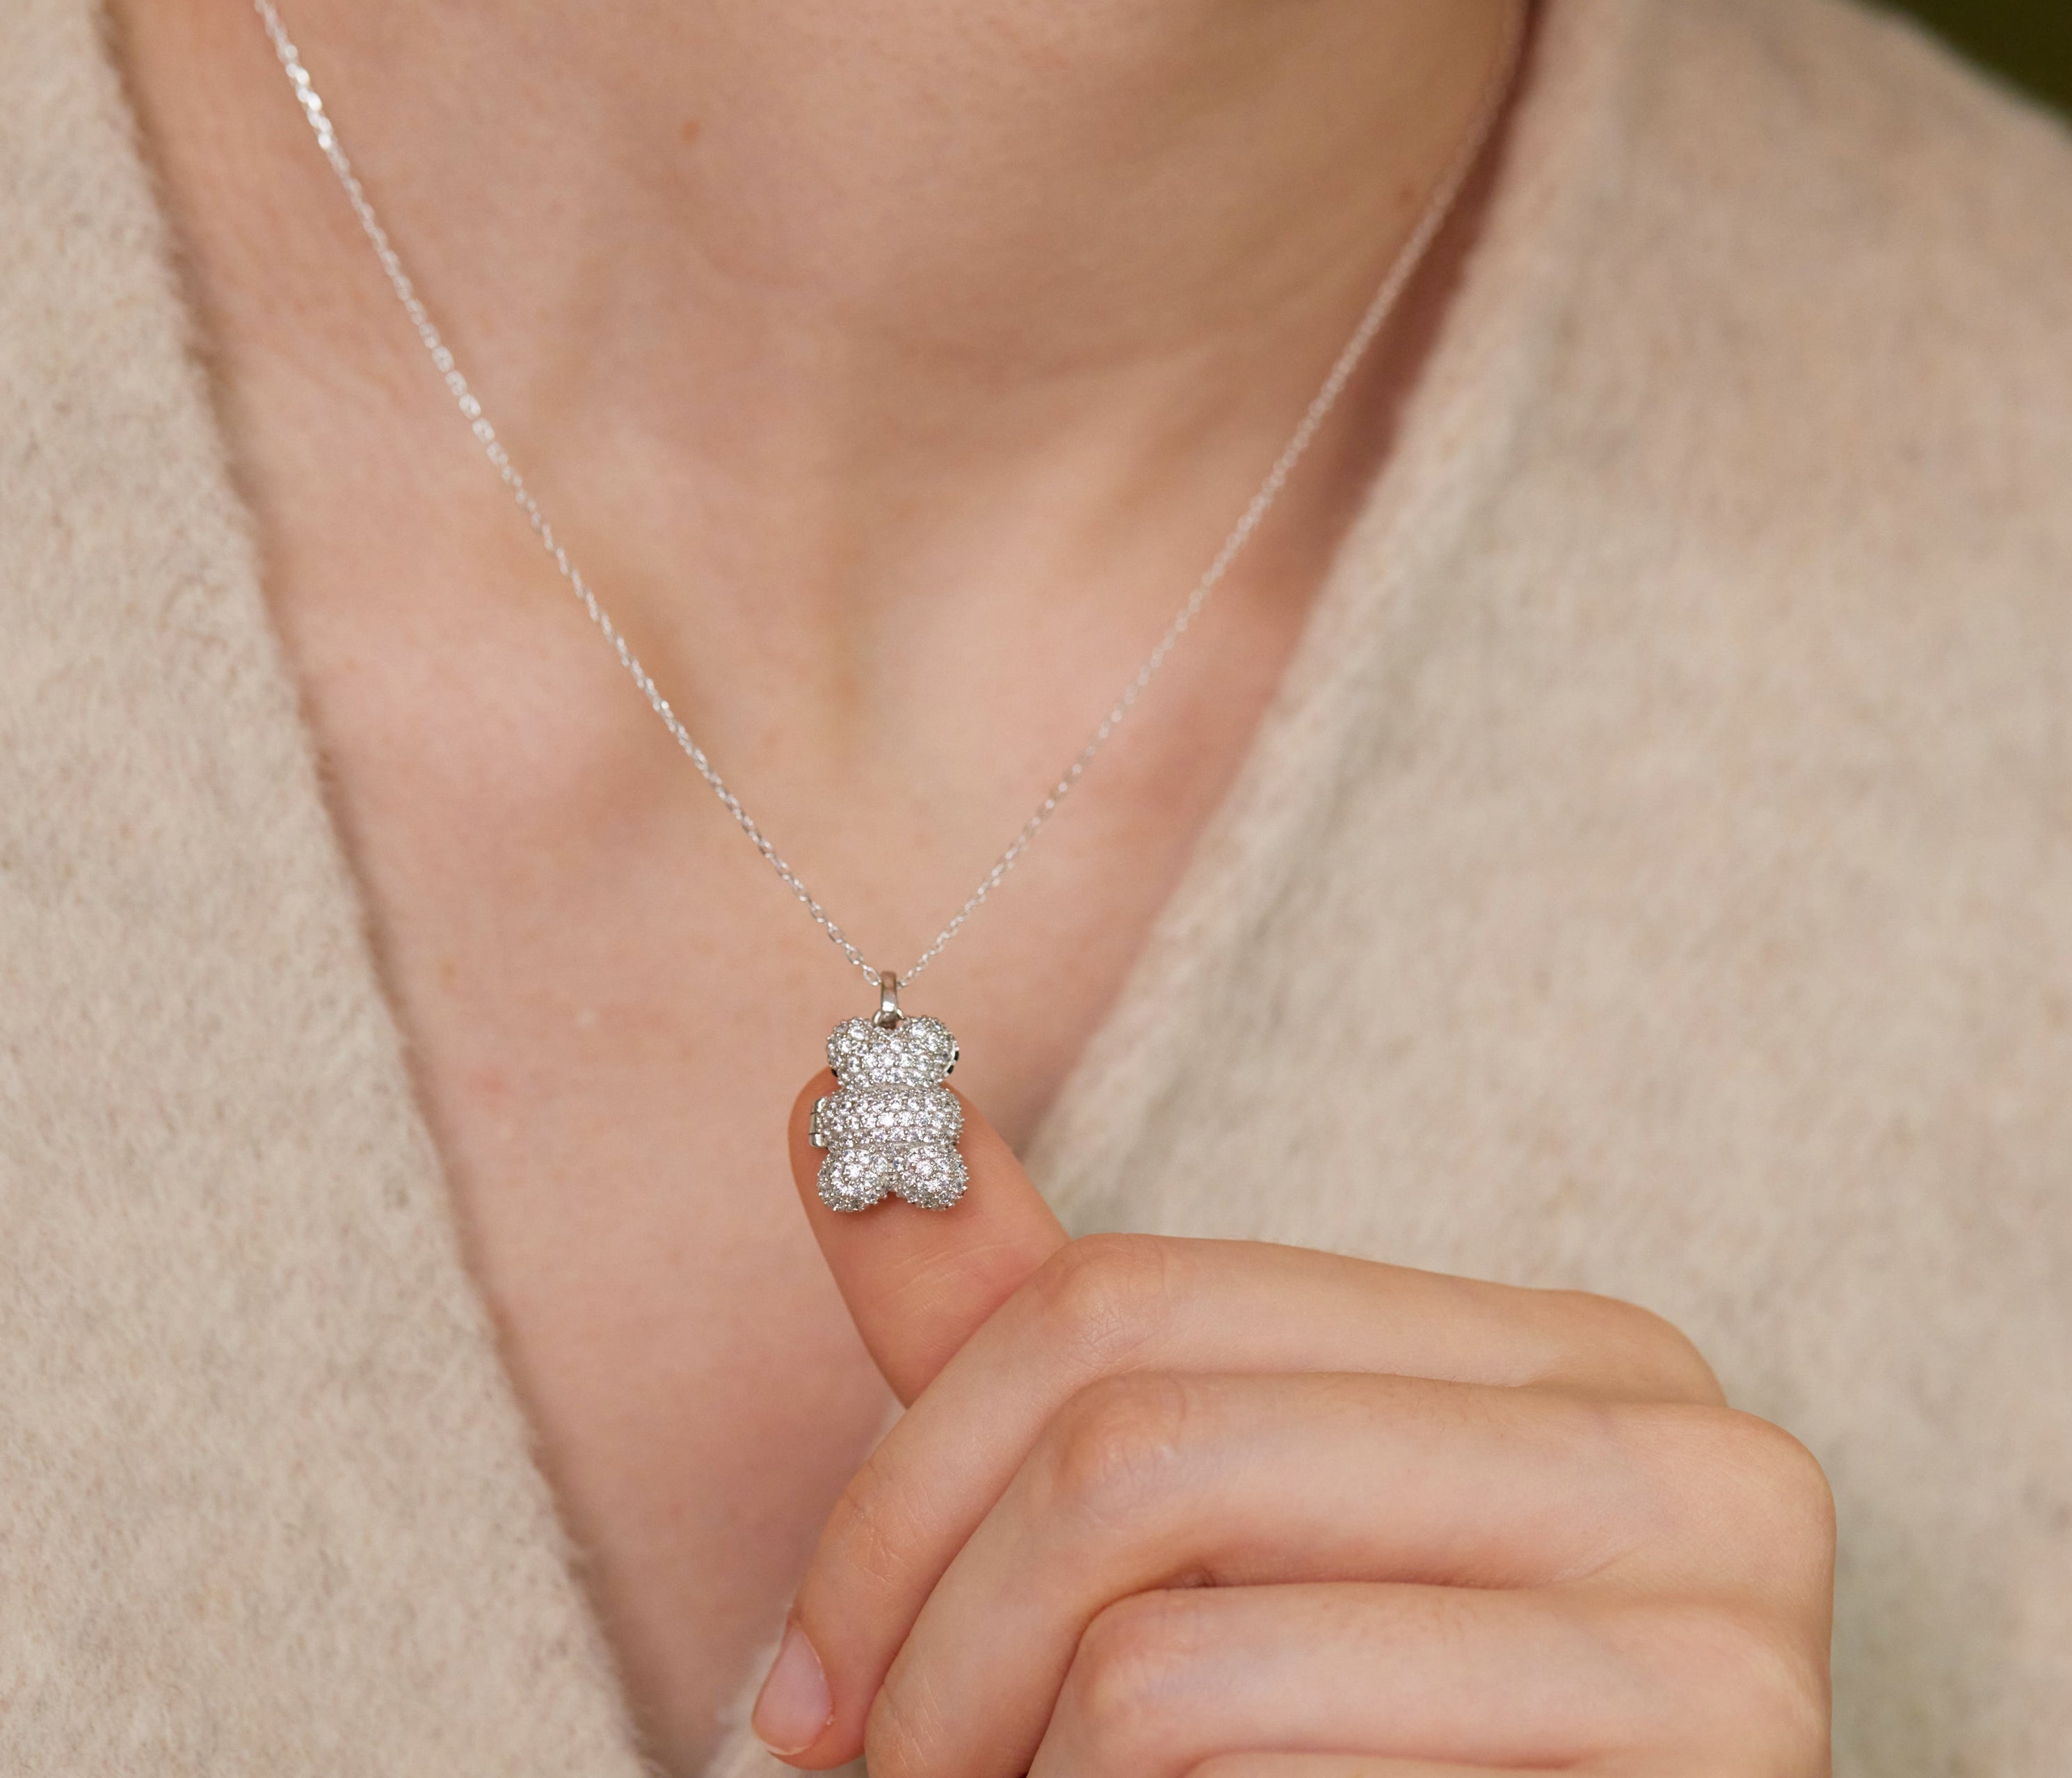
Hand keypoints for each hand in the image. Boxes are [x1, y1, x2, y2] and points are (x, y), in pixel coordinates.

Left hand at [752, 1078, 1834, 1775]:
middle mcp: (1674, 1456)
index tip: (815, 1662)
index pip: (1131, 1302)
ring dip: (1025, 1775)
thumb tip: (830, 1096)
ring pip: (1172, 1659)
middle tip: (879, 1771)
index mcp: (1560, 1353)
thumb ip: (1027, 1336)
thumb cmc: (1341, 1758)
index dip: (912, 1479)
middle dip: (940, 1647)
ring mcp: (1715, 1643)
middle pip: (1139, 1453)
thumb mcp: (1198, 1532)